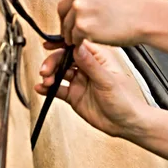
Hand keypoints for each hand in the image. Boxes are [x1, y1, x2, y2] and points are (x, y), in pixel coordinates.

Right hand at [36, 40, 167, 166]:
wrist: (126, 125)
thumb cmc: (125, 100)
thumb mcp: (107, 80)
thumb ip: (90, 64)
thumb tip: (77, 46)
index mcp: (98, 58)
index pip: (77, 45)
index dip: (62, 43)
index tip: (49, 45)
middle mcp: (87, 67)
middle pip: (64, 58)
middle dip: (52, 62)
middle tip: (45, 71)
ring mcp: (79, 81)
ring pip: (59, 73)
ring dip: (49, 75)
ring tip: (46, 81)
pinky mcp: (74, 95)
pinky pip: (58, 89)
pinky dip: (48, 88)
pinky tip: (41, 89)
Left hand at [57, 0, 148, 45]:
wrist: (147, 18)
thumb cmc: (131, 7)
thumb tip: (73, 5)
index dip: (70, 10)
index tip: (74, 19)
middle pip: (62, 9)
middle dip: (66, 22)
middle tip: (71, 33)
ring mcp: (80, 7)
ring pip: (66, 25)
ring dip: (71, 34)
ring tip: (79, 40)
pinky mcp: (82, 25)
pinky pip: (73, 38)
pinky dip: (77, 43)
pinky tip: (86, 44)